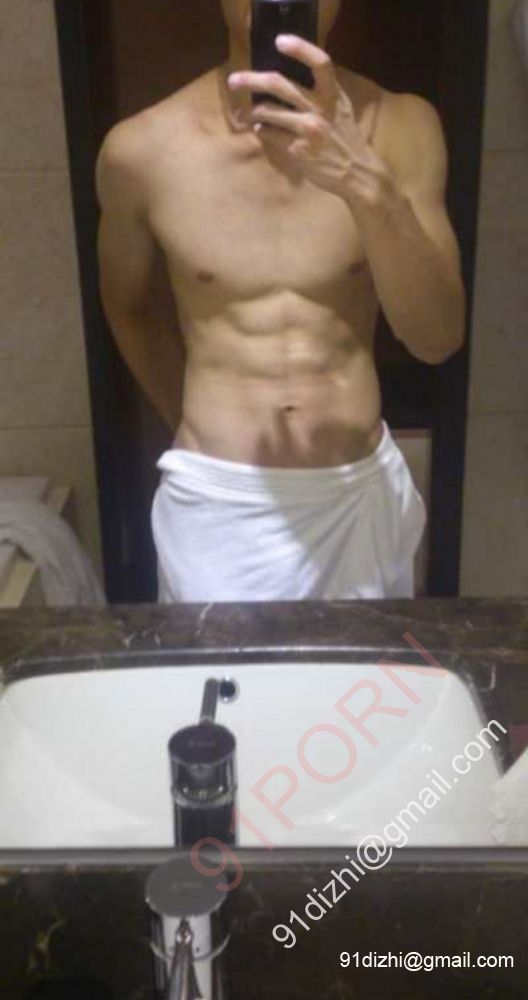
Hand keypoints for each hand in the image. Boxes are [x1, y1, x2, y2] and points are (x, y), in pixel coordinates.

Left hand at [227, 35, 392, 201]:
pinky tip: (262, 130)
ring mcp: (308, 130)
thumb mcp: (340, 108)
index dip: (299, 48)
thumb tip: (289, 76)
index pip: (320, 62)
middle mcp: (321, 109)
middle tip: (233, 80)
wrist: (356, 172)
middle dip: (251, 80)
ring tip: (250, 113)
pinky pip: (270, 135)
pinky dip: (262, 131)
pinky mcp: (298, 150)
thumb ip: (322, 91)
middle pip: (279, 84)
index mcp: (333, 94)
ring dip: (254, 111)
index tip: (279, 41)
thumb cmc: (345, 137)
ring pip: (268, 111)